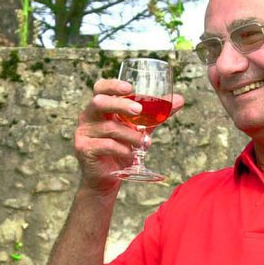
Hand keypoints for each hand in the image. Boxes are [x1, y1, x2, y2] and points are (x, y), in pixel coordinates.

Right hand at [73, 78, 183, 193]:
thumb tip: (180, 100)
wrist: (107, 178)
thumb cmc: (121, 149)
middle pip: (99, 102)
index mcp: (100, 108)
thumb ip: (155, 115)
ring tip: (144, 143)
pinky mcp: (84, 149)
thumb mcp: (139, 129)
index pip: (100, 88)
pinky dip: (122, 149)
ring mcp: (83, 133)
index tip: (129, 88)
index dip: (112, 85)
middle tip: (138, 110)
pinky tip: (131, 154)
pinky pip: (106, 145)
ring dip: (130, 135)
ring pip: (109, 127)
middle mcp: (88, 117)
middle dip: (120, 105)